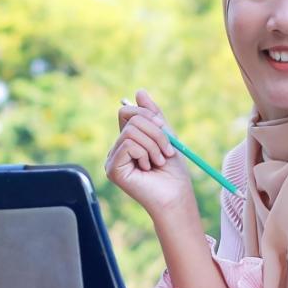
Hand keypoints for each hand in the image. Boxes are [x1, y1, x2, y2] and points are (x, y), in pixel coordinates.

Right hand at [104, 90, 194, 216]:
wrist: (176, 195)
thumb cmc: (173, 172)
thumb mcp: (166, 136)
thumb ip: (153, 115)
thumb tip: (139, 91)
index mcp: (127, 141)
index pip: (127, 112)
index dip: (146, 114)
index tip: (163, 126)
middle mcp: (116, 150)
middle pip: (131, 119)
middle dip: (156, 132)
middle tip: (166, 151)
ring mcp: (112, 160)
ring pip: (131, 131)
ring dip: (153, 144)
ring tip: (158, 161)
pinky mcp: (112, 169)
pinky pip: (128, 144)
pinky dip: (145, 153)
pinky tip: (147, 168)